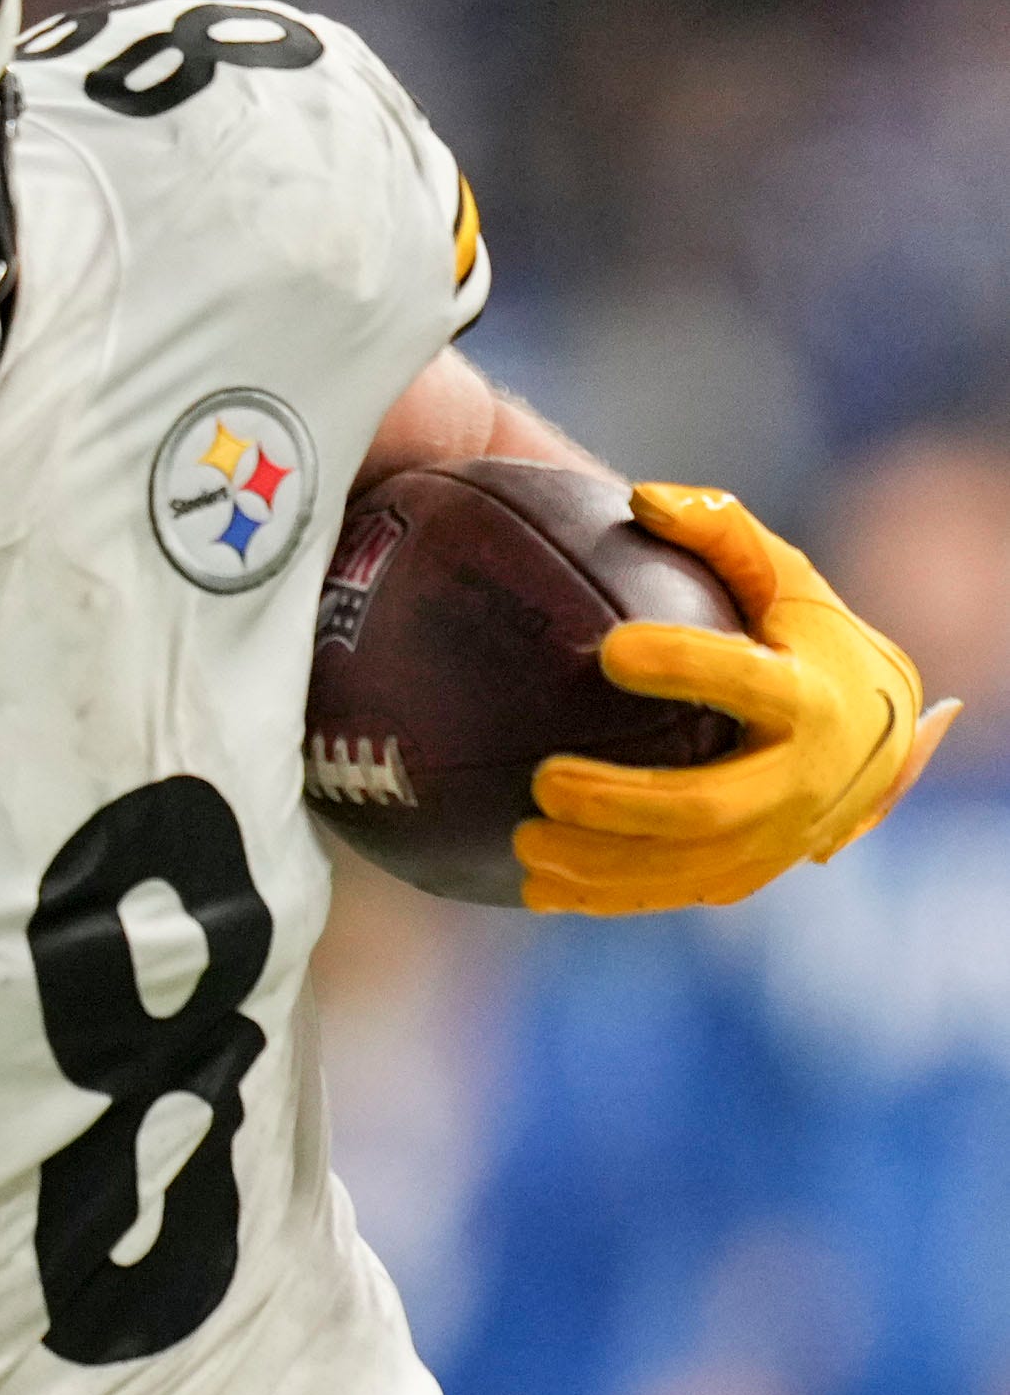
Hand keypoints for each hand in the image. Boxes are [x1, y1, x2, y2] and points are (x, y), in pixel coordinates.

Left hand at [518, 483, 958, 914]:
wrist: (872, 736)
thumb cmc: (804, 636)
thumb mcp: (782, 576)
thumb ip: (721, 530)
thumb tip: (641, 496)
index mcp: (811, 697)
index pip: (747, 683)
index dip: (686, 666)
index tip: (611, 649)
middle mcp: (800, 781)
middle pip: (709, 806)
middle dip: (626, 803)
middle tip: (546, 781)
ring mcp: (773, 840)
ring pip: (685, 869)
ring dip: (602, 866)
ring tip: (522, 841)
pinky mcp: (743, 875)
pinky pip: (672, 896)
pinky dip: (605, 899)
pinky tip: (533, 891)